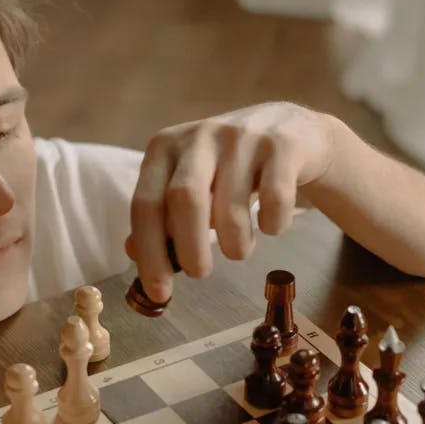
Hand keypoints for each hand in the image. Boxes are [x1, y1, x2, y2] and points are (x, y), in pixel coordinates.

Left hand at [127, 102, 338, 301]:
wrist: (291, 130)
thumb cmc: (228, 168)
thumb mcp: (189, 183)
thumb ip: (160, 215)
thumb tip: (133, 252)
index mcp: (164, 147)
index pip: (145, 204)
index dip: (149, 252)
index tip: (160, 293)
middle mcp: (199, 136)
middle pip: (183, 200)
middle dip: (190, 249)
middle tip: (200, 274)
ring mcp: (242, 137)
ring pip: (230, 206)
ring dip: (235, 244)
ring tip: (239, 249)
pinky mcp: (283, 145)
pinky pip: (275, 200)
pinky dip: (272, 226)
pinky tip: (270, 226)